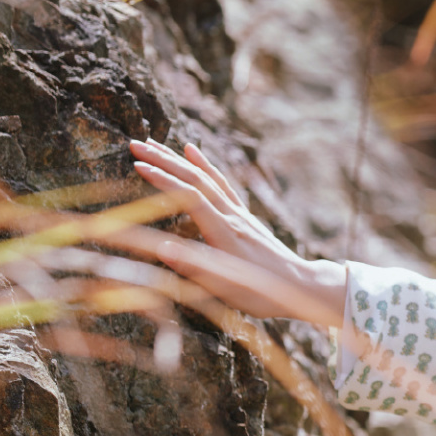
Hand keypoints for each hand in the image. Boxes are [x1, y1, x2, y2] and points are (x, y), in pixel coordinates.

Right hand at [128, 138, 346, 326]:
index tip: (137, 164)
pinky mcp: (245, 216)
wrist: (301, 286)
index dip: (163, 180)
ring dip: (179, 159)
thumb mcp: (227, 288)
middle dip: (164, 160)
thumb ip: (195, 268)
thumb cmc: (263, 293)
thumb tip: (161, 248)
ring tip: (156, 142)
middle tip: (135, 143)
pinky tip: (194, 153)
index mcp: (224, 232)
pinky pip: (222, 183)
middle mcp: (232, 216)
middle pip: (195, 179)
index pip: (189, 196)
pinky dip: (205, 165)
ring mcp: (240, 214)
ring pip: (207, 177)